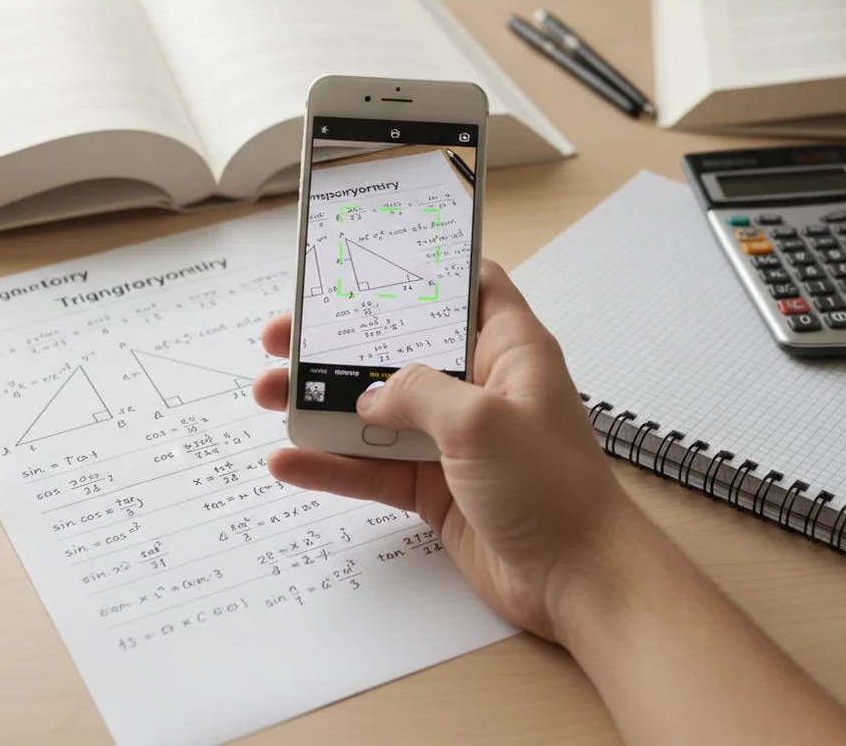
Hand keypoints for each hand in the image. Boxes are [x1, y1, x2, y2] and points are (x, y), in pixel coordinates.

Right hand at [252, 260, 632, 641]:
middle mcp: (478, 386)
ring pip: (376, 408)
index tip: (368, 265)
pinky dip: (333, 463)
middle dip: (341, 342)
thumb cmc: (554, 488)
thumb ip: (418, 392)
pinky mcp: (434, 485)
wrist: (576, 580)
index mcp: (507, 349)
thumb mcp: (482, 420)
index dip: (422, 270)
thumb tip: (370, 394)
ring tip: (268, 393)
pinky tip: (291, 459)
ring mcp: (452, 438)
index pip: (468, 286)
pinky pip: (373, 465)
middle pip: (399, 349)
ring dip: (322, 402)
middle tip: (286, 336)